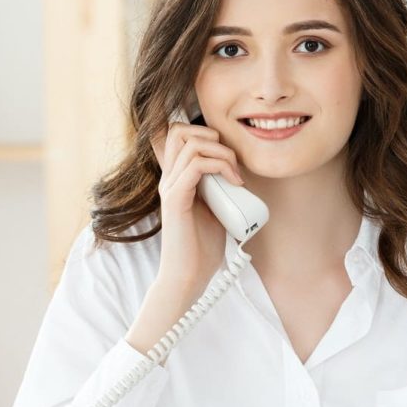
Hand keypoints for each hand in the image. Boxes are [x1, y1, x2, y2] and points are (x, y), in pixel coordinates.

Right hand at [150, 117, 245, 300]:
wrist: (189, 276)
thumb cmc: (202, 248)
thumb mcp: (215, 208)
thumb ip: (219, 188)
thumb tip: (237, 173)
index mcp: (176, 178)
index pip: (176, 135)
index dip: (202, 132)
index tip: (227, 155)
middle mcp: (169, 179)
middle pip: (178, 130)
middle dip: (211, 135)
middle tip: (231, 162)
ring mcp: (170, 187)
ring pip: (190, 143)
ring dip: (221, 153)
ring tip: (235, 175)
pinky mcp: (175, 200)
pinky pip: (196, 165)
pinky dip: (221, 167)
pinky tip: (234, 183)